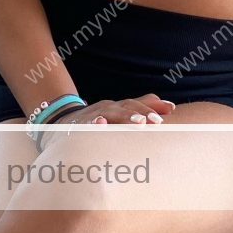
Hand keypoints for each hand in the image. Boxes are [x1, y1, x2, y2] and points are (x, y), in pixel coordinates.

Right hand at [36, 93, 175, 153]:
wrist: (62, 121)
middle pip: (125, 108)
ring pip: (109, 115)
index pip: (136, 104)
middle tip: (156, 122)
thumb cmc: (101, 119)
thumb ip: (144, 107)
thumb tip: (171, 106)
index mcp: (118, 107)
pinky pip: (85, 126)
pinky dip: (93, 125)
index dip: (151, 108)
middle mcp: (107, 109)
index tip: (168, 112)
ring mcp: (92, 117)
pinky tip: (101, 126)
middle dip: (141, 114)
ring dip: (123, 118)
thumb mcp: (121, 111)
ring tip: (138, 123)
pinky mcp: (77, 127)